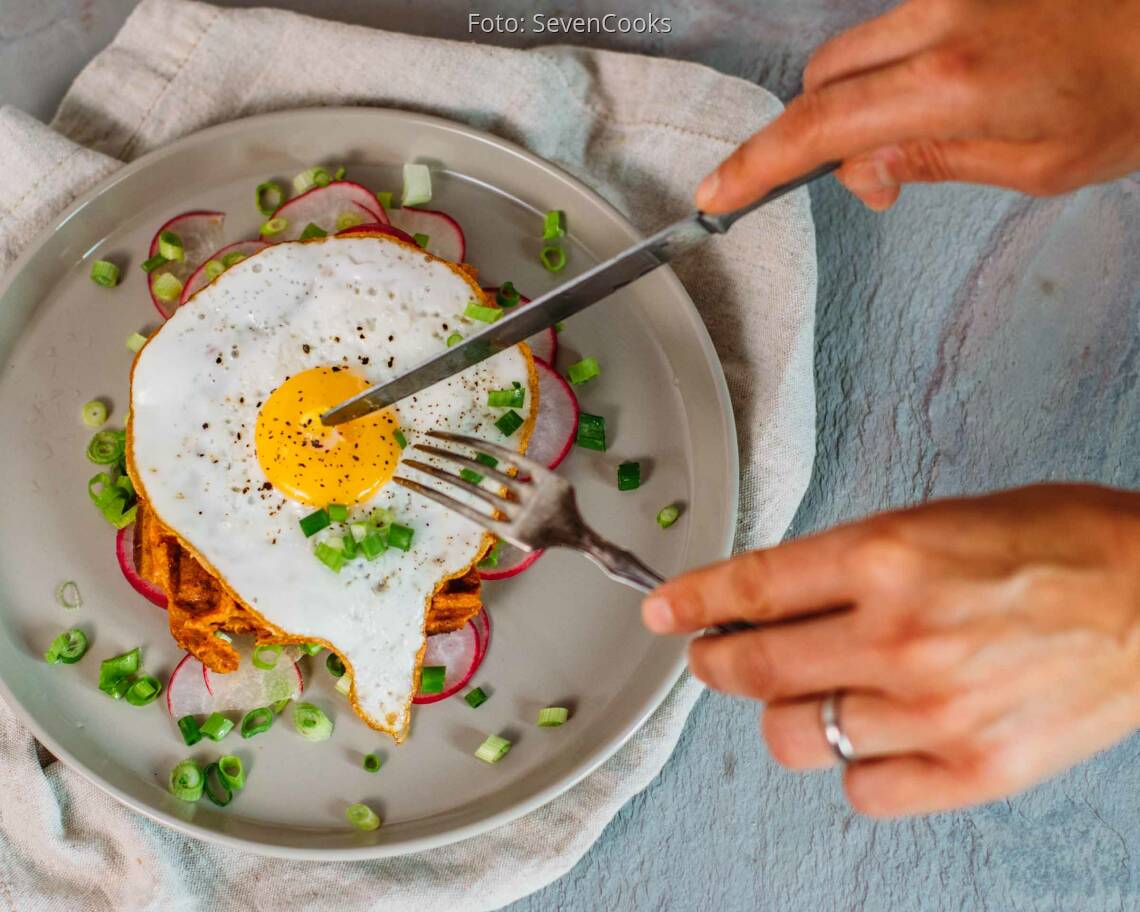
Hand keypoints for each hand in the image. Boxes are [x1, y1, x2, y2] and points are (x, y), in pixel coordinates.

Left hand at [642, 485, 1139, 815]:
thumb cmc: (1056, 544)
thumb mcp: (933, 520)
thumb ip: (846, 564)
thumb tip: (771, 598)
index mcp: (885, 556)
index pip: (752, 587)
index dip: (692, 601)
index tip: (663, 613)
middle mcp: (898, 634)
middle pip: (755, 669)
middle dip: (715, 663)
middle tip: (712, 657)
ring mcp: (933, 710)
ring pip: (795, 735)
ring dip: (781, 713)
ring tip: (801, 693)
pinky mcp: (972, 769)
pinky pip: (862, 789)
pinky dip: (850, 766)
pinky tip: (868, 736)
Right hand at [695, 0, 1139, 211]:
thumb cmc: (1132, 98)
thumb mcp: (1037, 166)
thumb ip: (935, 161)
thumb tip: (862, 168)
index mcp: (953, 83)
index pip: (820, 127)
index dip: (759, 164)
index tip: (719, 193)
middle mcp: (938, 24)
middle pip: (821, 82)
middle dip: (820, 137)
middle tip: (875, 182)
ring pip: (852, 52)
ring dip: (858, 102)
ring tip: (919, 135)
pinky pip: (893, 31)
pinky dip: (893, 71)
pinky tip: (945, 92)